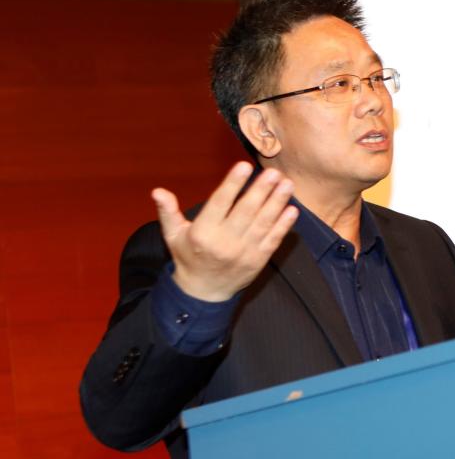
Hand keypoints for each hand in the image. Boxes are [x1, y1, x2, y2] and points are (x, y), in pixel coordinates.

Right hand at [151, 162, 298, 301]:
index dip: (232, 184)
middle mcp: (224, 242)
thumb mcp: (173, 235)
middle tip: (274, 172)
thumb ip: (168, 212)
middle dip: (261, 191)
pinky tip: (292, 210)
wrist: (204, 292)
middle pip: (246, 211)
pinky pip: (273, 240)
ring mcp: (244, 252)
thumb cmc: (188, 256)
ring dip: (277, 202)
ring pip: (263, 223)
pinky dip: (284, 225)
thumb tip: (158, 191)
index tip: (244, 166)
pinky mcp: (258, 260)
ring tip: (287, 184)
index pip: (220, 203)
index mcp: (203, 232)